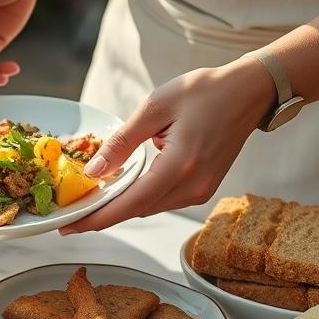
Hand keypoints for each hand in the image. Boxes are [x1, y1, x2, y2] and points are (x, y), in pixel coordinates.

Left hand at [60, 56, 276, 233]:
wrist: (248, 92)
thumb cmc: (204, 92)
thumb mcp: (155, 108)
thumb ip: (123, 142)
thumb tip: (94, 172)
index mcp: (180, 165)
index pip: (130, 203)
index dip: (97, 218)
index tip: (69, 226)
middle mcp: (193, 185)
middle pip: (138, 210)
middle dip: (103, 214)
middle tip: (71, 213)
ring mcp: (201, 191)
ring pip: (150, 207)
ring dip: (121, 206)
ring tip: (91, 200)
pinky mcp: (204, 188)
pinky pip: (164, 200)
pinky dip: (141, 197)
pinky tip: (122, 188)